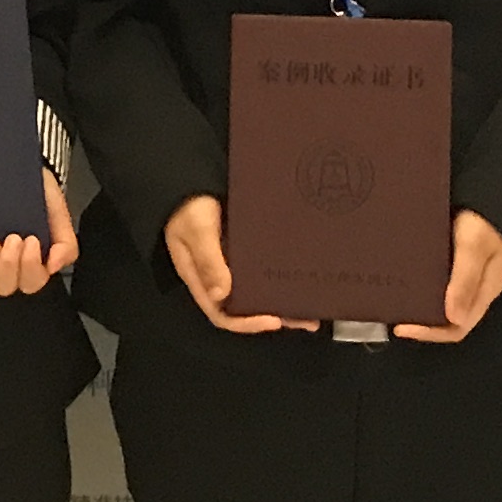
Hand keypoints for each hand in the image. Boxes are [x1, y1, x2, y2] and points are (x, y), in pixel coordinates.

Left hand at [0, 168, 82, 297]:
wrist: (21, 170)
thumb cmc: (39, 195)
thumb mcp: (58, 216)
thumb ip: (66, 244)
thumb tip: (54, 266)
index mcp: (31, 263)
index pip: (31, 283)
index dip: (30, 268)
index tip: (32, 241)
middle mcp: (7, 267)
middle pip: (5, 287)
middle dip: (10, 264)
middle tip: (13, 238)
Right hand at [162, 193, 305, 334]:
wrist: (193, 178)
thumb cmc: (189, 205)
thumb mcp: (197, 230)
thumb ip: (208, 260)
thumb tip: (221, 295)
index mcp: (201, 280)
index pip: (221, 314)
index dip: (246, 323)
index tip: (273, 321)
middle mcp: (218, 278)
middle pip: (245, 308)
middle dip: (275, 317)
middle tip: (306, 320)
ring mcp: (233, 265)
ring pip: (258, 292)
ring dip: (283, 302)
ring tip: (312, 308)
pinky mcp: (245, 251)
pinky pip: (264, 271)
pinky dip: (281, 278)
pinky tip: (301, 278)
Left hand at [395, 211, 501, 342]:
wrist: (488, 192)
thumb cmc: (485, 220)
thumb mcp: (474, 247)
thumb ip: (465, 280)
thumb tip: (454, 319)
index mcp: (483, 292)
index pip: (457, 328)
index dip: (430, 333)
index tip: (402, 328)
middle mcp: (471, 289)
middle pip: (444, 319)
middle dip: (419, 321)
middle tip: (390, 313)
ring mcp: (461, 276)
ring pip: (437, 301)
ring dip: (415, 304)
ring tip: (390, 298)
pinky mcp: (450, 261)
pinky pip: (433, 282)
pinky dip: (416, 285)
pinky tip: (400, 278)